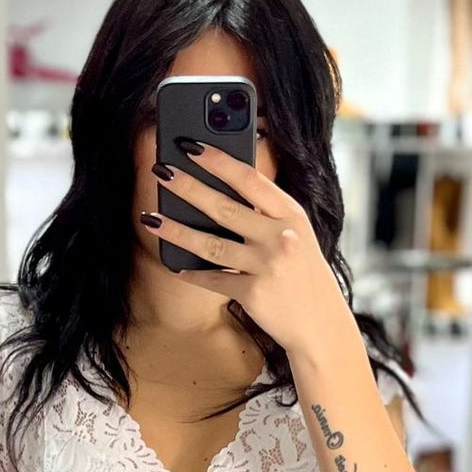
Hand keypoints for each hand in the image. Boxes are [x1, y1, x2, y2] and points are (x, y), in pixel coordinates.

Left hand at [143, 141, 351, 357]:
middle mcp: (280, 236)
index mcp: (291, 214)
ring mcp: (267, 266)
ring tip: (151, 219)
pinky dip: (192, 274)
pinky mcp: (254, 294)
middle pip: (224, 207)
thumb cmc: (303, 274)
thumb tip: (224, 188)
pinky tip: (175, 266)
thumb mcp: (297, 235)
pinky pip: (214, 280)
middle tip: (161, 172)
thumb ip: (268, 213)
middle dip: (187, 187)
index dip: (218, 160)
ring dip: (176, 230)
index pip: (249, 178)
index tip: (191, 147)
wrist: (320, 324)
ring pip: (210, 244)